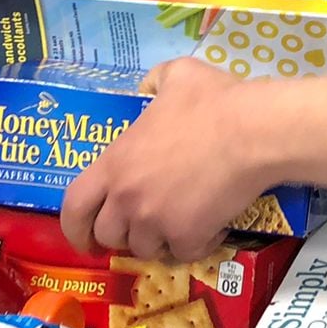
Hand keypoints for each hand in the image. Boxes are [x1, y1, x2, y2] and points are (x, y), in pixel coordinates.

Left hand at [61, 60, 263, 263]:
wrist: (253, 132)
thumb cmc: (214, 101)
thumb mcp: (177, 75)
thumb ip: (153, 82)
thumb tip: (148, 87)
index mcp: (115, 163)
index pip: (73, 207)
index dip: (74, 227)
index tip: (85, 236)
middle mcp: (127, 198)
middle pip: (108, 235)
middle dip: (123, 233)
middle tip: (143, 224)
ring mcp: (155, 221)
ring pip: (145, 249)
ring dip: (160, 240)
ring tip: (181, 222)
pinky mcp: (188, 236)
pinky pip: (184, 252)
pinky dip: (196, 243)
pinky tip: (211, 225)